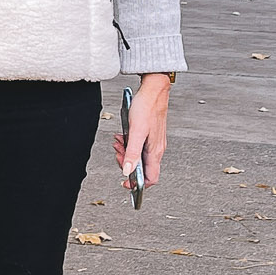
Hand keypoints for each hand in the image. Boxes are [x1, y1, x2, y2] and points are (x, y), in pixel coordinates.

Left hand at [113, 72, 171, 191]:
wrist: (153, 90)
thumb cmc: (147, 107)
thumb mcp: (136, 132)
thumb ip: (132, 154)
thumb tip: (127, 172)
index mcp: (155, 152)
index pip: (151, 178)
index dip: (138, 184)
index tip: (125, 183)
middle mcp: (156, 149)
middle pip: (142, 168)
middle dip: (127, 163)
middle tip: (118, 153)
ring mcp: (154, 142)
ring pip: (139, 156)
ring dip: (126, 152)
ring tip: (118, 142)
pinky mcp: (150, 134)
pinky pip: (138, 145)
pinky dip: (128, 143)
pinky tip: (123, 136)